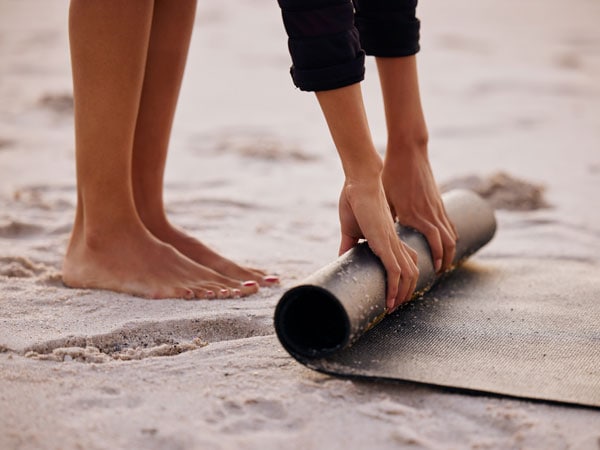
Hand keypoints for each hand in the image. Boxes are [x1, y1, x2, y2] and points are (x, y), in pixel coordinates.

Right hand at [338, 177, 418, 310]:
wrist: (359, 183)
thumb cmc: (354, 201)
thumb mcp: (350, 229)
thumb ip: (348, 244)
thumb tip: (341, 258)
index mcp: (390, 238)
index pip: (406, 262)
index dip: (404, 279)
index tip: (395, 293)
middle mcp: (395, 242)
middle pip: (412, 272)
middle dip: (406, 292)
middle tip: (394, 306)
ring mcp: (391, 243)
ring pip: (409, 275)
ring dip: (403, 294)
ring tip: (392, 307)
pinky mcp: (384, 243)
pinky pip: (396, 271)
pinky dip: (395, 288)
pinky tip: (391, 300)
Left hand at [382, 148, 456, 272]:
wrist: (408, 152)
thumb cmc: (391, 174)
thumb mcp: (385, 198)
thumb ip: (385, 218)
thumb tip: (374, 237)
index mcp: (415, 215)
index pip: (434, 244)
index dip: (437, 259)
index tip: (433, 271)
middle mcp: (430, 213)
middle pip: (447, 242)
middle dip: (446, 260)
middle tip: (440, 272)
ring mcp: (437, 206)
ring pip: (451, 233)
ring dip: (450, 249)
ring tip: (444, 261)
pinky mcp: (439, 199)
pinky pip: (449, 222)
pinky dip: (451, 234)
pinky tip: (447, 241)